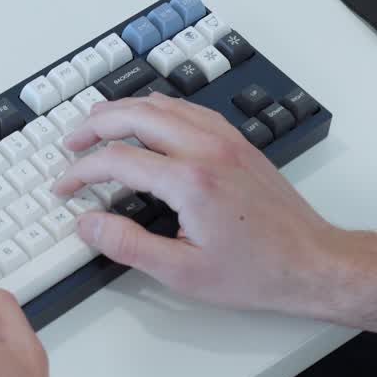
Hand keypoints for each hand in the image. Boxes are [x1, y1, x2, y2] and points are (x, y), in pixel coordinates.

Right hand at [52, 95, 337, 317]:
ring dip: (123, 110)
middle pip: (135, 116)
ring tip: (97, 123)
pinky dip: (157, 108)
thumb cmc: (257, 271)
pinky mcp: (237, 142)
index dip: (81, 171)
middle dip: (94, 125)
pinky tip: (147, 119)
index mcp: (190, 181)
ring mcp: (225, 140)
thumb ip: (128, 245)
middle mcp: (207, 149)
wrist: (311, 262)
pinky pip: (189, 109)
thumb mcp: (183, 272)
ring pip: (162, 104)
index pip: (117, 160)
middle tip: (71, 142)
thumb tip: (88, 224)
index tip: (65, 185)